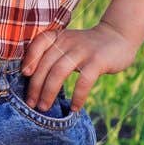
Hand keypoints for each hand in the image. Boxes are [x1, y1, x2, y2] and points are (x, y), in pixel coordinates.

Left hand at [20, 22, 137, 113]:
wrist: (118, 36)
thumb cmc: (86, 47)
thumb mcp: (68, 44)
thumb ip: (52, 55)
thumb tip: (31, 81)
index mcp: (58, 37)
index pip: (39, 43)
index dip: (29, 58)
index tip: (25, 75)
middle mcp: (68, 42)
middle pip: (46, 64)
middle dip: (36, 86)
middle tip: (32, 104)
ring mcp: (83, 51)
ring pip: (59, 72)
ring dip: (49, 92)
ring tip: (44, 107)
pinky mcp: (98, 61)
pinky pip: (84, 81)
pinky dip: (78, 96)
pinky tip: (74, 108)